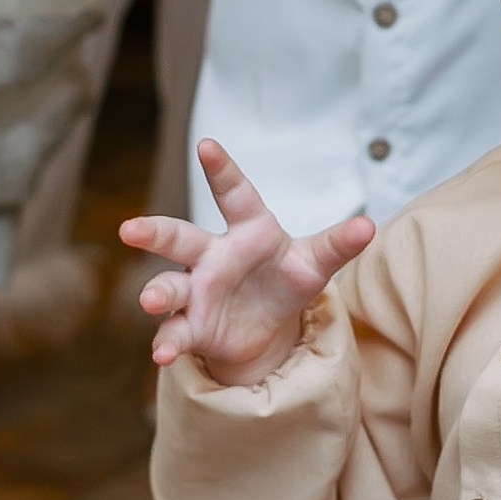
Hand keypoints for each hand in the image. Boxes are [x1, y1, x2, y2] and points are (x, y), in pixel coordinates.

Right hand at [119, 139, 375, 386]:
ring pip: (169, 286)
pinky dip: (168, 342)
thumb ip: (337, 245)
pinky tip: (163, 355)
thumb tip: (368, 226)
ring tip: (151, 303)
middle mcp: (213, 255)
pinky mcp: (192, 325)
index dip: (222, 170)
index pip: (233, 193)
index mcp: (247, 229)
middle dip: (154, 232)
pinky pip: (175, 331)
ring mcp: (197, 290)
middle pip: (179, 237)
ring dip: (157, 293)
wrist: (267, 326)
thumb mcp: (314, 264)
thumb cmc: (286, 278)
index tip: (207, 145)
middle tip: (132, 229)